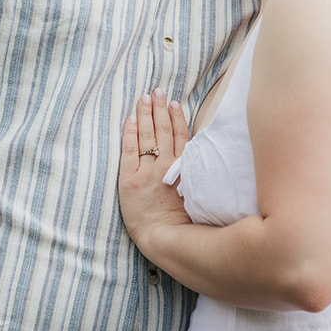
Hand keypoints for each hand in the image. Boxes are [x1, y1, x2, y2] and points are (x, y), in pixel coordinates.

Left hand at [118, 90, 190, 253]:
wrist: (162, 240)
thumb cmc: (184, 223)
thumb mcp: (198, 194)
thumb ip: (198, 173)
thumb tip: (201, 158)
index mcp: (185, 169)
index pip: (181, 135)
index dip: (176, 117)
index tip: (174, 102)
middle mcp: (167, 166)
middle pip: (163, 130)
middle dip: (159, 108)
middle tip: (156, 90)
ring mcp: (147, 171)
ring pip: (147, 135)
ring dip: (146, 113)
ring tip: (144, 97)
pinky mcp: (128, 180)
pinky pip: (129, 150)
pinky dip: (129, 132)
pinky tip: (130, 119)